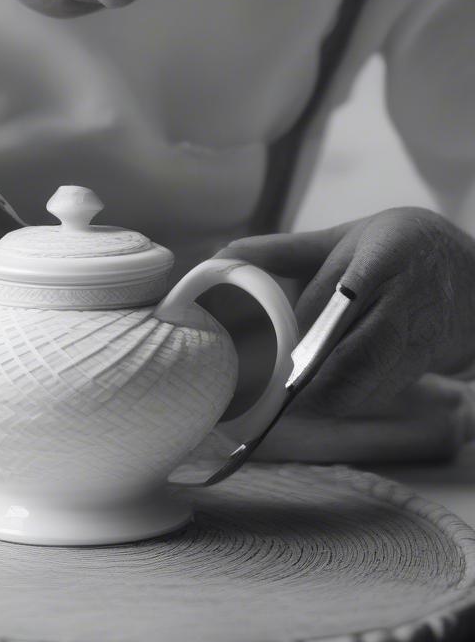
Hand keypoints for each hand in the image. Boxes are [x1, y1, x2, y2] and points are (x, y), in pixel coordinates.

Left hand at [219, 207, 474, 414]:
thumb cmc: (396, 251)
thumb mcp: (346, 239)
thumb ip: (282, 250)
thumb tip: (222, 256)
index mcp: (383, 256)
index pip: (341, 293)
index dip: (305, 323)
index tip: (270, 343)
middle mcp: (403, 299)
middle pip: (355, 349)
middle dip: (308, 376)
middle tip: (265, 389)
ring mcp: (417, 337)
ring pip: (366, 379)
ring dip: (322, 396)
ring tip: (279, 402)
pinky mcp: (420, 365)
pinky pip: (377, 390)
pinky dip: (342, 400)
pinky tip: (310, 401)